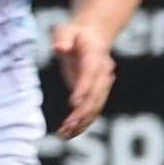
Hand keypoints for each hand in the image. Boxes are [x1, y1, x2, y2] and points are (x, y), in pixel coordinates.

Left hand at [51, 19, 114, 138]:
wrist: (93, 36)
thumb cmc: (74, 33)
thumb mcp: (65, 29)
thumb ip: (62, 38)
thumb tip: (60, 48)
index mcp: (95, 56)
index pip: (90, 74)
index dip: (83, 89)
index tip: (73, 103)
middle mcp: (102, 73)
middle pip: (95, 95)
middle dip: (82, 112)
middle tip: (66, 125)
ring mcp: (103, 84)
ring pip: (96, 107)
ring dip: (82, 122)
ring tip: (64, 134)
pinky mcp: (98, 93)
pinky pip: (94, 111)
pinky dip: (83, 123)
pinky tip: (69, 134)